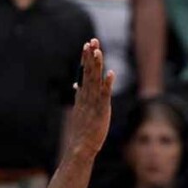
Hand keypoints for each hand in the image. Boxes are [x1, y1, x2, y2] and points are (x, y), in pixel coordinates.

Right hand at [67, 39, 115, 157]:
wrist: (81, 146)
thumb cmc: (82, 131)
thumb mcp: (80, 110)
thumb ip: (80, 97)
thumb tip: (77, 86)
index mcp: (82, 96)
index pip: (83, 73)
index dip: (85, 59)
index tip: (87, 45)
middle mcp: (86, 96)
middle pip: (88, 72)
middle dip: (91, 56)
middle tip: (93, 40)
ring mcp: (93, 103)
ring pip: (94, 80)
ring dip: (97, 65)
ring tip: (98, 50)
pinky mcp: (101, 110)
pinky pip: (104, 95)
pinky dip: (107, 84)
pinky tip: (111, 73)